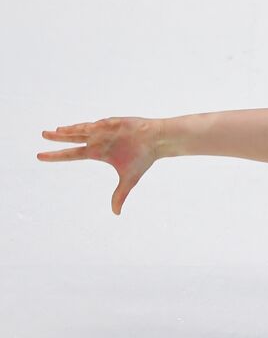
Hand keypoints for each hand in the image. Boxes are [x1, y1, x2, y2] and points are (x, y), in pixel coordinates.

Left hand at [37, 117, 166, 214]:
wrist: (157, 142)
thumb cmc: (143, 158)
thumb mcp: (129, 180)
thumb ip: (120, 194)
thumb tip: (115, 213)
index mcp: (97, 152)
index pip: (71, 154)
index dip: (56, 156)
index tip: (40, 156)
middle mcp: (97, 140)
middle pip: (73, 138)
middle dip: (58, 137)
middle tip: (43, 135)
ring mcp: (104, 130)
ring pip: (83, 129)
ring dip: (71, 130)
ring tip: (58, 131)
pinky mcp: (114, 123)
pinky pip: (100, 125)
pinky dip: (91, 127)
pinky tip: (83, 128)